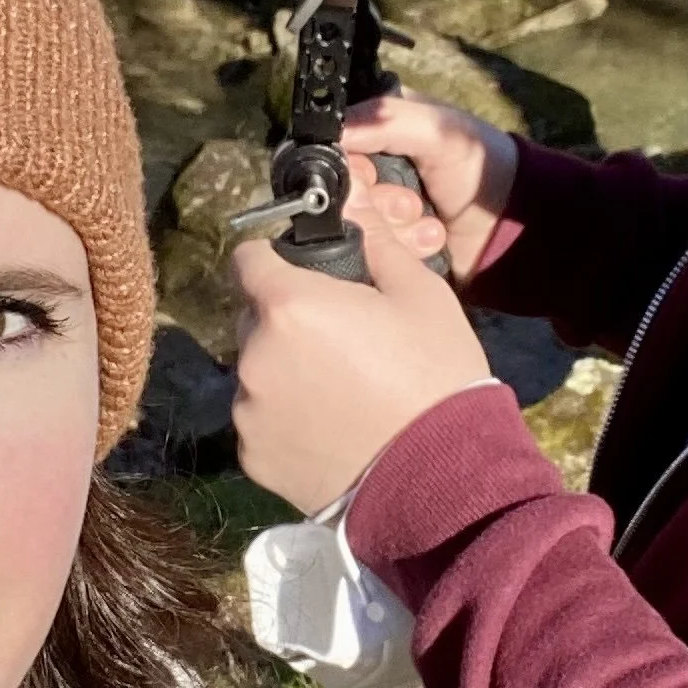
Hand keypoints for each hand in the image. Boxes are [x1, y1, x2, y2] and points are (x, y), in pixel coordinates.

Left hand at [231, 182, 493, 514]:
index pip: (247, 257)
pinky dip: (285, 420)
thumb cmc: (435, 378)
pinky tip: (332, 428)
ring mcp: (248, 411)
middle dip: (286, 319)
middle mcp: (254, 355)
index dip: (275, 259)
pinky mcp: (252, 457)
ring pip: (256, 371)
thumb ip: (375, 244)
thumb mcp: (421, 295)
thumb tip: (352, 207)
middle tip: (340, 339)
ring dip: (283, 371)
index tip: (303, 274)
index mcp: (289, 305)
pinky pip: (260, 420)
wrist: (440, 480)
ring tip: (341, 392)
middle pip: (253, 318)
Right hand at [342, 95, 516, 289]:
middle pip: (340, 193)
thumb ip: (388, 121)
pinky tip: (429, 239)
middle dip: (376, 202)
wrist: (510, 225)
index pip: (332, 150)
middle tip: (410, 202)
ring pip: (353, 227)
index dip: (348, 166)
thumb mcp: (437, 130)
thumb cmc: (481, 165)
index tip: (373, 174)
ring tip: (424, 218)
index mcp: (374, 133)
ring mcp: (375, 213)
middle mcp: (369, 172)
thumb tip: (336, 132)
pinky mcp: (384, 248)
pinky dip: (401, 249)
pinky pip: (370, 256)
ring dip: (392, 228)